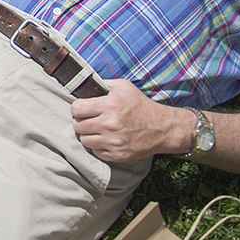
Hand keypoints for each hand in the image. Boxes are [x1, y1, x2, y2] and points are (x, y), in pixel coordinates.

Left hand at [71, 80, 189, 162]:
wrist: (162, 128)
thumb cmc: (141, 105)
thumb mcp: (124, 87)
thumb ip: (103, 84)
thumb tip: (84, 84)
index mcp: (110, 106)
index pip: (77, 109)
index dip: (77, 108)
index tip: (82, 108)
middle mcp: (110, 125)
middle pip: (78, 126)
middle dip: (81, 121)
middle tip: (89, 119)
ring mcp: (113, 142)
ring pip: (84, 140)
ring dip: (88, 134)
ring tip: (96, 129)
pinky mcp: (117, 155)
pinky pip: (95, 152)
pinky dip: (97, 146)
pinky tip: (105, 139)